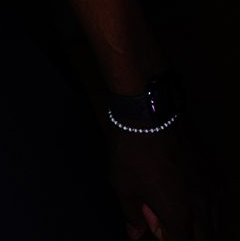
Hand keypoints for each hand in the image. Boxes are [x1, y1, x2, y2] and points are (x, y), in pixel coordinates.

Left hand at [109, 125, 219, 239]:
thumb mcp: (122, 185)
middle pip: (204, 238)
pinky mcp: (214, 170)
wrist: (148, 113)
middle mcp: (202, 206)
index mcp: (179, 215)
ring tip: (179, 209)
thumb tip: (134, 234)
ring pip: (216, 221)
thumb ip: (131, 214)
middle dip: (187, 236)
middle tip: (164, 218)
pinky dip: (210, 206)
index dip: (166, 238)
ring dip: (201, 224)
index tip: (151, 223)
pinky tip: (195, 196)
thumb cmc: (131, 151)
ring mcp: (211, 187)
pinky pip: (219, 199)